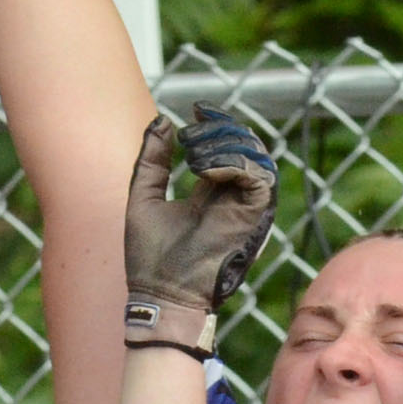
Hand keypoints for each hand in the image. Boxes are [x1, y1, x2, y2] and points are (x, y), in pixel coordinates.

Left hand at [124, 104, 277, 350]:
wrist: (159, 293)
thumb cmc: (149, 256)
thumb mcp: (144, 196)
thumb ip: (153, 159)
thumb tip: (164, 121)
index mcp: (211, 192)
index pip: (226, 146)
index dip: (215, 123)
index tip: (195, 110)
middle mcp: (232, 197)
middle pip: (245, 144)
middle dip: (220, 128)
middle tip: (191, 134)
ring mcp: (244, 207)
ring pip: (257, 156)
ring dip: (226, 143)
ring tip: (194, 154)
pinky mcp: (252, 218)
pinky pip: (258, 178)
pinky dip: (233, 164)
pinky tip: (204, 170)